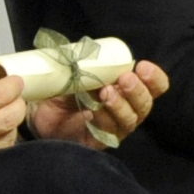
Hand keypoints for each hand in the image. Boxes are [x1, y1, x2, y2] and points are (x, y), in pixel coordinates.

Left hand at [31, 60, 167, 148]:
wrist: (39, 109)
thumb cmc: (65, 87)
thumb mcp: (77, 71)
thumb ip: (89, 62)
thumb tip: (93, 52)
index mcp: (128, 89)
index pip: (154, 86)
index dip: (154, 78)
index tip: (142, 66)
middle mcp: (127, 109)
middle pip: (144, 105)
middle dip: (137, 91)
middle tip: (124, 80)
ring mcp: (114, 127)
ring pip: (128, 120)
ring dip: (119, 105)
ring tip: (105, 93)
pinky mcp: (98, 141)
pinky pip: (107, 134)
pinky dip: (101, 121)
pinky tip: (91, 112)